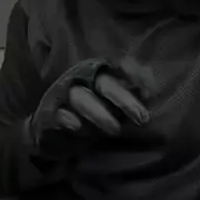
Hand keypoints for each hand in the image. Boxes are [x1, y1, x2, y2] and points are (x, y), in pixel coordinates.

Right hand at [25, 57, 153, 158]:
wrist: (51, 133)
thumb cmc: (90, 115)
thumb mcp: (114, 106)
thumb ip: (132, 96)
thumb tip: (151, 90)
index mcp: (99, 73)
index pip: (118, 66)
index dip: (134, 73)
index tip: (150, 89)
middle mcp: (81, 79)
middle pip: (105, 83)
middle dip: (124, 99)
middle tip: (142, 118)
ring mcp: (63, 94)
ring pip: (81, 97)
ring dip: (99, 113)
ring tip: (115, 130)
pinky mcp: (48, 113)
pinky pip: (58, 113)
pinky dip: (67, 118)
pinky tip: (77, 127)